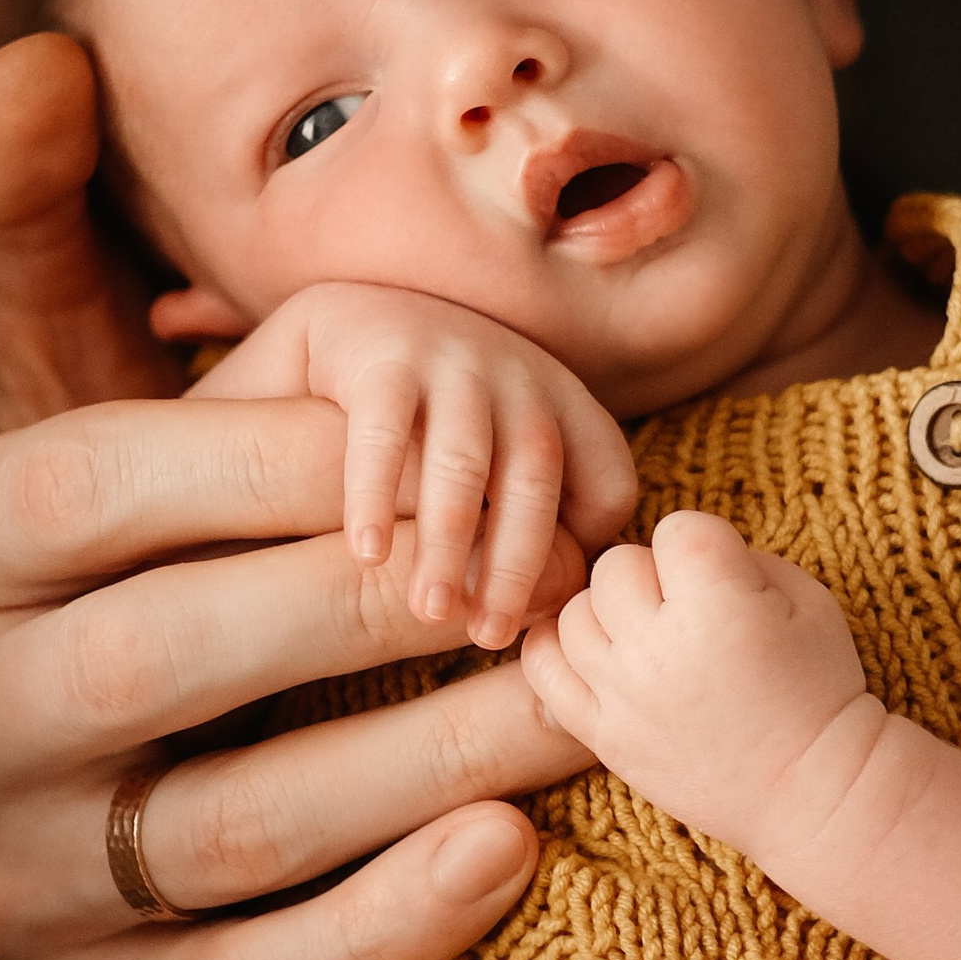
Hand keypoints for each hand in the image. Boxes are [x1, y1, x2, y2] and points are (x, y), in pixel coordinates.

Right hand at [0, 31, 600, 959]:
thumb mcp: (42, 378)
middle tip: (558, 566)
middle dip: (376, 605)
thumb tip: (50, 60)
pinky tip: (513, 851)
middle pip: (164, 660)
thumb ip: (40, 223)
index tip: (434, 434)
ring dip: (426, 761)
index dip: (273, 457)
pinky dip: (384, 931)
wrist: (19, 739)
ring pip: (226, 829)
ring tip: (581, 696)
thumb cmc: (80, 530)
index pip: (92, 490)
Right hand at [187, 282, 637, 649]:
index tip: (548, 615)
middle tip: (489, 637)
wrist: (351, 322)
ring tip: (432, 609)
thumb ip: (531, 518)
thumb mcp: (502, 457)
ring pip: (465, 462)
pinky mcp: (382, 358)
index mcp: (567, 404)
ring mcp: (454, 359)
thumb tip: (557, 623)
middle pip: (538, 480)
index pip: (608, 483)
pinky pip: (382, 435)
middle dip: (518, 566)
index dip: (588, 553)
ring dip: (450, 542)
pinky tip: (366, 555)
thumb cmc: (436, 424)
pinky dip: (374, 498)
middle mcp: (522, 375)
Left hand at [520, 508, 875, 855]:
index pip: (676, 528)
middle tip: (687, 610)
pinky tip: (598, 657)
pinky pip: (543, 671)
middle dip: (653, 576)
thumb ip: (741, 558)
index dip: (703, 544)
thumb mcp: (809, 600)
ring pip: (573, 613)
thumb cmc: (819, 689)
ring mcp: (623, 694)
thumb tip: (681, 554)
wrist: (812, 789)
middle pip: (615, 565)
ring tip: (646, 638)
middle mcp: (659, 646)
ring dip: (608, 615)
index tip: (726, 578)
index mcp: (719, 604)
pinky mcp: (603, 735)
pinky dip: (560, 653)